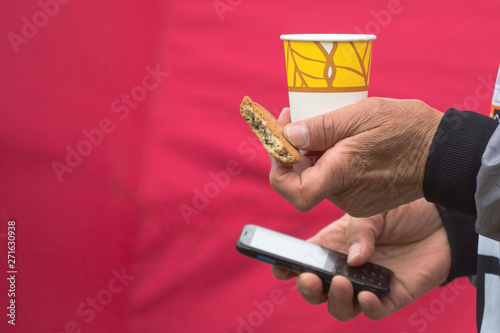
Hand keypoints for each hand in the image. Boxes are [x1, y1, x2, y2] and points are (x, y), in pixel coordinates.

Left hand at [269, 97, 442, 216]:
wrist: (444, 154)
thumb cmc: (407, 129)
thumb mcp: (362, 115)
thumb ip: (322, 127)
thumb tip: (288, 135)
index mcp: (343, 173)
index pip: (294, 191)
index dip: (279, 169)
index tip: (280, 143)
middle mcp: (346, 195)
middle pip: (303, 179)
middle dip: (293, 150)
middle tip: (295, 117)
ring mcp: (355, 200)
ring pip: (318, 177)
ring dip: (312, 152)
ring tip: (324, 122)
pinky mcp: (363, 199)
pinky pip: (335, 180)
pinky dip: (330, 160)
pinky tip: (341, 139)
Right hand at [272, 199, 450, 319]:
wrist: (440, 219)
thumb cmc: (401, 211)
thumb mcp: (372, 212)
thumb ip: (359, 232)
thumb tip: (354, 260)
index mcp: (334, 245)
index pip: (305, 260)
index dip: (288, 267)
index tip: (279, 269)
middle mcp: (346, 268)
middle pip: (317, 291)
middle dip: (307, 290)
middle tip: (309, 278)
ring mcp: (367, 283)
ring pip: (341, 306)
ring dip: (334, 300)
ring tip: (340, 283)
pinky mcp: (393, 295)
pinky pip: (375, 310)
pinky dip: (367, 308)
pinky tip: (366, 295)